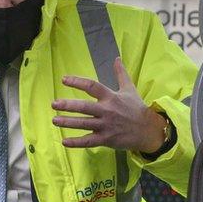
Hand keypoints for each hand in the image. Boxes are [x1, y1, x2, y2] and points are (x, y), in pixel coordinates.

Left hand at [51, 57, 166, 153]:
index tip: (64, 80)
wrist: (148, 130)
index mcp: (111, 97)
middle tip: (54, 104)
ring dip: (68, 122)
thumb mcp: (130, 89)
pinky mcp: (106, 139)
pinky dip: (76, 142)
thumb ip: (121, 73)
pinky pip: (89, 141)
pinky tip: (64, 141)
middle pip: (85, 107)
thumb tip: (117, 58)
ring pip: (84, 124)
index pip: (92, 86)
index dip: (77, 82)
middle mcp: (107, 111)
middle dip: (68, 105)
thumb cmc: (136, 109)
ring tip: (55, 120)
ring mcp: (106, 126)